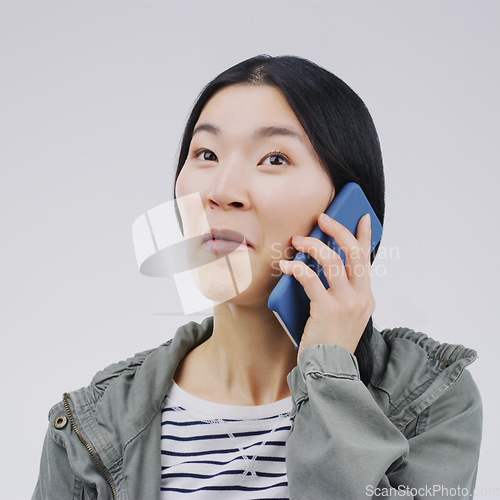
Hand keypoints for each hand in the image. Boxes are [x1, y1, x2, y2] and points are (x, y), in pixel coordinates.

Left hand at [279, 213, 374, 358]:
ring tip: (298, 240)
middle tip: (322, 218)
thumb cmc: (331, 340)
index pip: (367, 258)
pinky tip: (286, 266)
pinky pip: (311, 279)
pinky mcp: (327, 310)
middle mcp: (361, 297)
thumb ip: (340, 291)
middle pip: (353, 252)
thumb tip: (321, 264)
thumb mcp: (344, 314)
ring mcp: (346, 303)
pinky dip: (297, 268)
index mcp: (366, 296)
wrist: (329, 370)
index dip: (364, 235)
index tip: (360, 216)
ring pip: (332, 260)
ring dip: (313, 245)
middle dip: (337, 230)